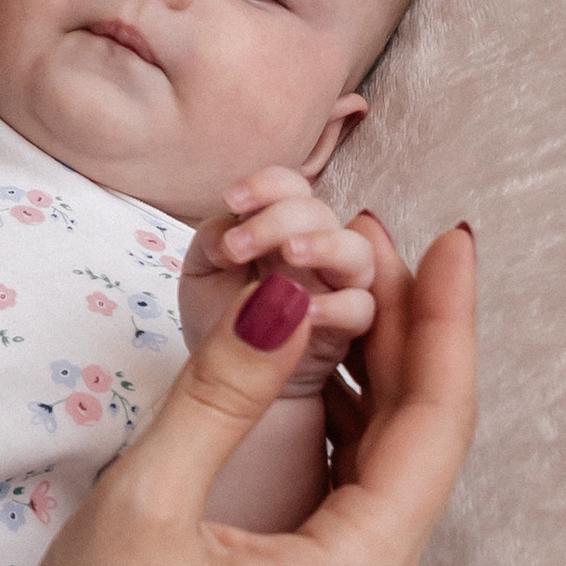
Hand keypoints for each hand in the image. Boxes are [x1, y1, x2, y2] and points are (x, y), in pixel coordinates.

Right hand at [0, 218, 476, 565]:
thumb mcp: (152, 496)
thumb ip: (226, 390)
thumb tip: (291, 294)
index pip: (434, 426)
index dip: (446, 323)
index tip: (452, 239)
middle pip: (421, 441)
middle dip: (408, 332)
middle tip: (380, 235)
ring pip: (390, 464)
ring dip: (375, 372)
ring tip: (351, 277)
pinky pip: (356, 494)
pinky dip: (343, 421)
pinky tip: (319, 362)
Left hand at [181, 170, 375, 398]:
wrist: (231, 380)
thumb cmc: (223, 318)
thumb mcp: (203, 274)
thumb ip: (212, 243)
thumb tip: (229, 234)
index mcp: (280, 228)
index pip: (290, 188)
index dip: (267, 184)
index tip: (231, 199)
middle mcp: (314, 250)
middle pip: (320, 213)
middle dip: (278, 220)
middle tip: (236, 248)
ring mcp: (335, 287)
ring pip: (358, 252)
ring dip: (325, 245)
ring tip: (290, 255)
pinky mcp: (347, 330)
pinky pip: (363, 309)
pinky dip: (338, 306)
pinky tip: (304, 314)